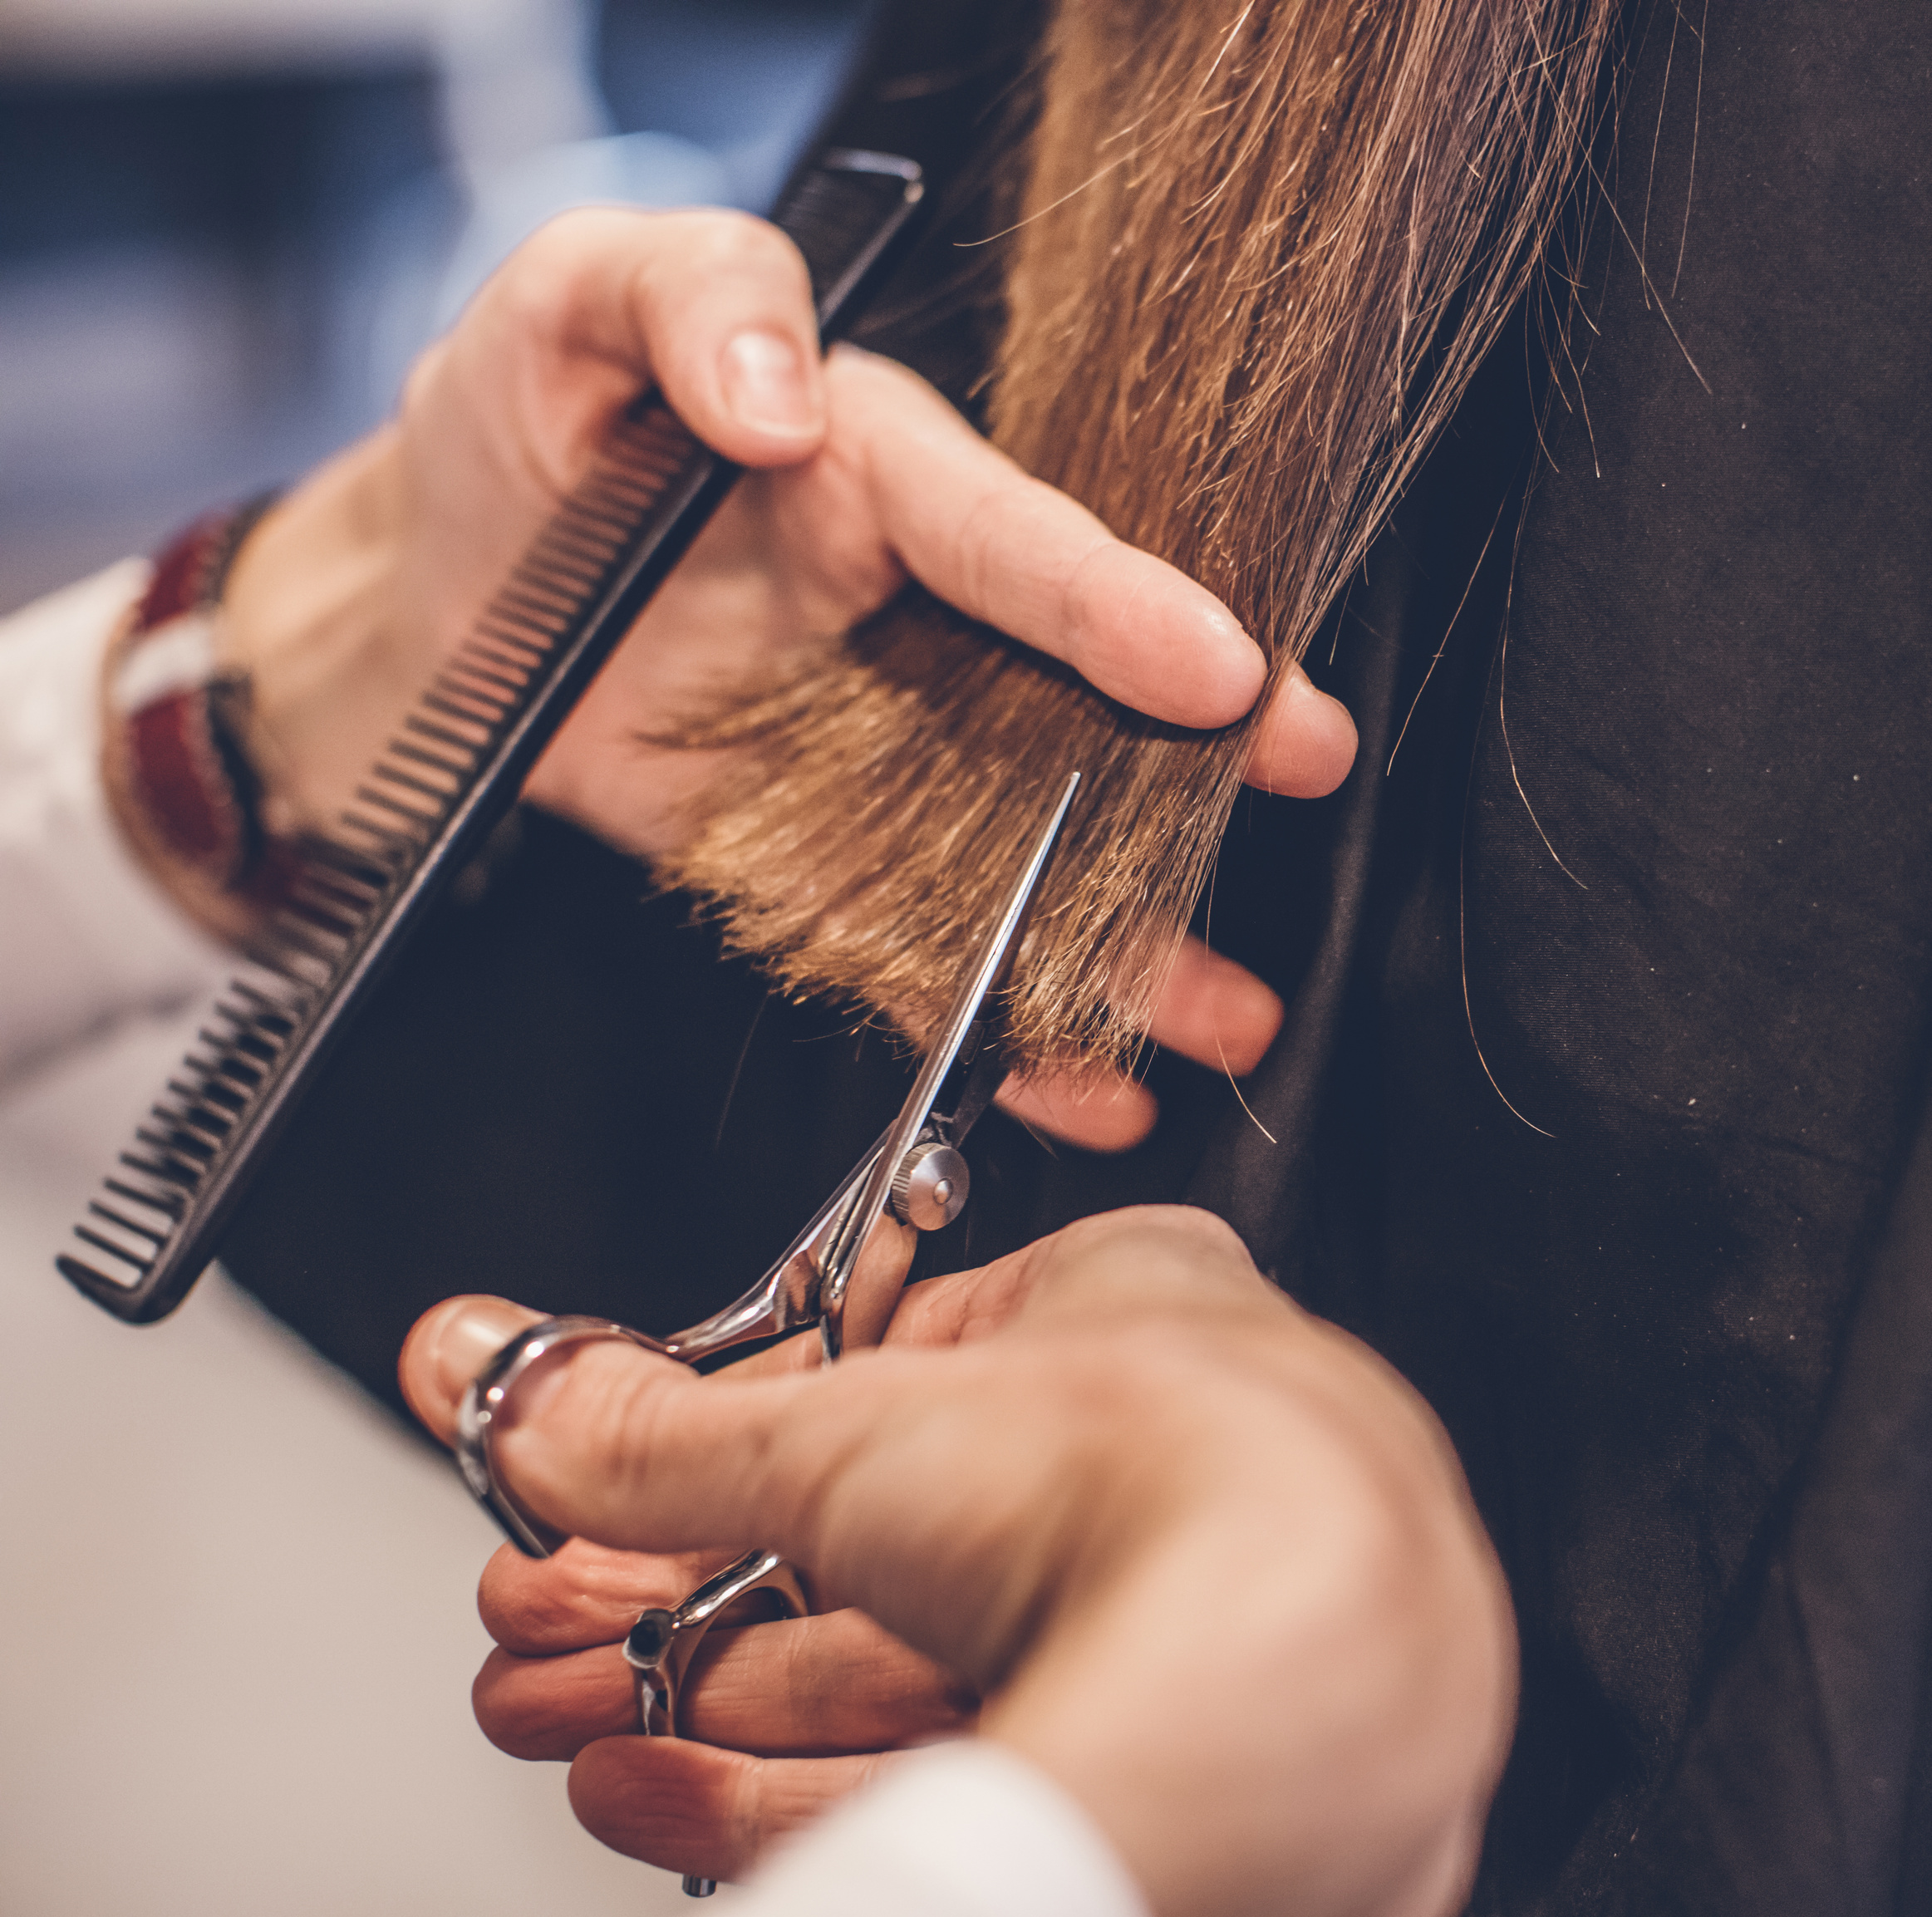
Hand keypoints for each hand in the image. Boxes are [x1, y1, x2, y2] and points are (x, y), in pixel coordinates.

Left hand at [216, 209, 1357, 1145]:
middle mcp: (905, 619)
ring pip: (1024, 843)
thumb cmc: (517, 431)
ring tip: (1216, 1009)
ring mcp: (875, 753)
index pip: (1015, 536)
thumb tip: (778, 395)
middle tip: (1306, 778)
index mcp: (872, 476)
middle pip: (1073, 692)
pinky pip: (920, 943)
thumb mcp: (569, 302)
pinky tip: (1074, 1076)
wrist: (426, 605)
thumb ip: (687, 296)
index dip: (1119, 602)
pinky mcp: (819, 857)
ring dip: (1126, 930)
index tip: (1224, 669)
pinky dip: (994, 1017)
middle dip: (1199, 748)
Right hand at [400, 1207, 1515, 1916]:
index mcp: (1130, 1316)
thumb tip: (500, 1371)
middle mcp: (1166, 1472)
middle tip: (551, 1626)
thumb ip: (654, 1425)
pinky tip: (656, 1791)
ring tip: (564, 1714)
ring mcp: (1170, 1633)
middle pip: (872, 1550)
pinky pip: (943, 1773)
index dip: (720, 1447)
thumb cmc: (1168, 1482)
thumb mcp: (840, 1429)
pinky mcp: (1155, 1770)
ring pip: (893, 1675)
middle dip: (680, 1594)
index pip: (884, 1385)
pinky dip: (785, 1787)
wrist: (1308, 1684)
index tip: (612, 1501)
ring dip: (702, 1700)